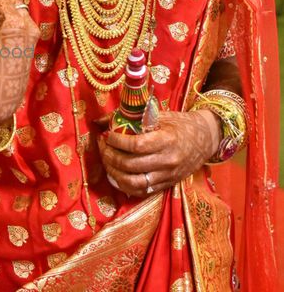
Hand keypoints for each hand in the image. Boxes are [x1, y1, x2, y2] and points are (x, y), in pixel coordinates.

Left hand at [98, 109, 221, 196]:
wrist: (205, 139)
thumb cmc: (181, 124)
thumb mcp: (160, 115)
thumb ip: (132, 118)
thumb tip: (102, 119)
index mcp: (167, 140)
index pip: (136, 145)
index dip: (117, 141)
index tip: (107, 135)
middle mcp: (167, 161)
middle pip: (131, 165)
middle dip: (111, 156)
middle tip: (102, 146)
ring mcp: (167, 176)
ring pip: (134, 183)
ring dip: (115, 173)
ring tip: (107, 160)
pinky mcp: (166, 185)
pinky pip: (141, 191)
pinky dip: (124, 185)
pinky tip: (116, 174)